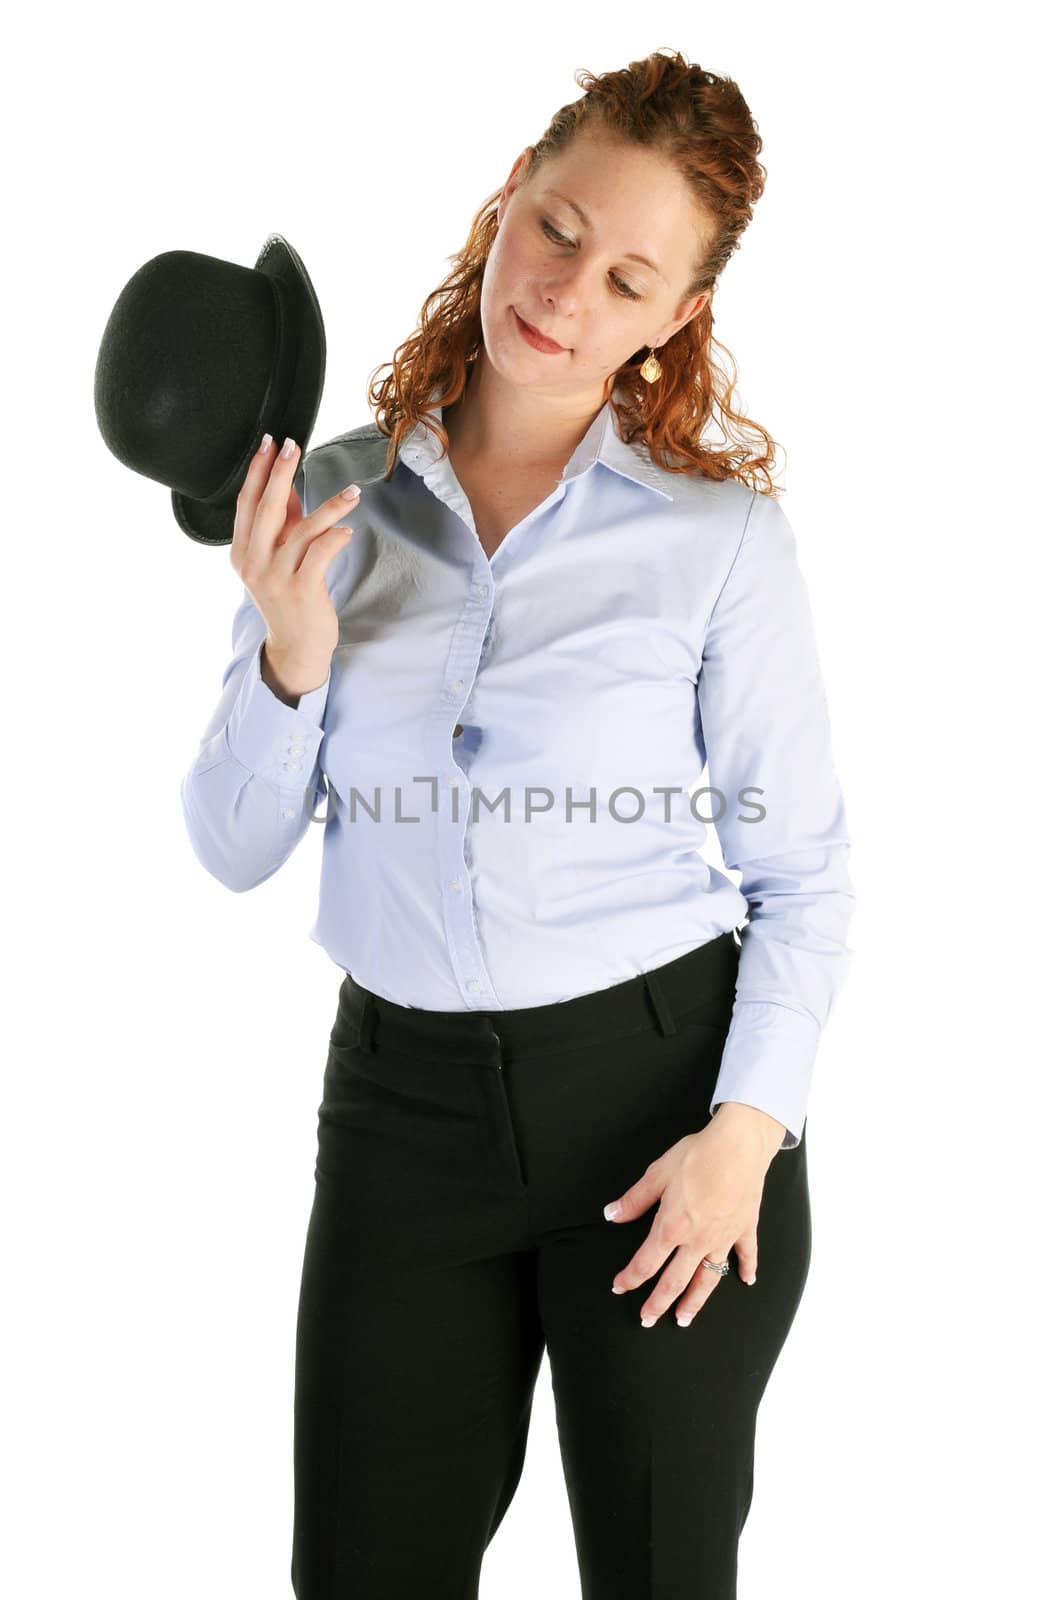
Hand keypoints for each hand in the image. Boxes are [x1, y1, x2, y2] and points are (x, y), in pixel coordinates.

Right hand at [231, 433, 359, 670]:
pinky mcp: (301, 591)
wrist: (296, 647)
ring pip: (302, 530)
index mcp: (241, 552)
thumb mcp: (277, 558)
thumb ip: (281, 523)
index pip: (246, 503)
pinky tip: (348, 531)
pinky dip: (335, 538)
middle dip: (280, 473)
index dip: (257, 471)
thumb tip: (285, 482)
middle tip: (293, 445)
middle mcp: (253, 563)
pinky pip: (320, 554)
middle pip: (266, 509)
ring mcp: (276, 578)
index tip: (270, 442)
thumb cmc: (288, 598)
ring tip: (353, 493)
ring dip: (330, 507)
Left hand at [604, 1105, 783, 1327]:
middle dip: (659, 1304)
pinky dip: (747, 1269)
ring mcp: (723, 1238)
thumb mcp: (657, 1174)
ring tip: (685, 1318)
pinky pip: (745, 1255)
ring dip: (695, 1302)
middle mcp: (697, 1240)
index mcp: (672, 1227)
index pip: (646, 1263)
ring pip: (708, 1279)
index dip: (630, 1278)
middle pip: (674, 1282)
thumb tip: (611, 1214)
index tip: (619, 1286)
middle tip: (648, 1319)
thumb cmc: (698, 1155)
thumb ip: (634, 1200)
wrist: (738, 1145)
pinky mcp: (744, 1228)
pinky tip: (746, 1281)